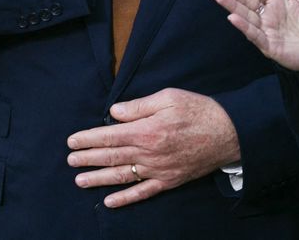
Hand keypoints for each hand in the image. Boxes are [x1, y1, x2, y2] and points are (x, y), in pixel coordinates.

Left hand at [67, 88, 239, 207]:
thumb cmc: (200, 110)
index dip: (88, 139)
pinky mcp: (169, 181)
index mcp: (146, 130)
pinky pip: (142, 192)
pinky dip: (124, 199)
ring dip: (98, 179)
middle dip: (87, 158)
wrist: (229, 133)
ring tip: (79, 180)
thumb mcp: (169, 97)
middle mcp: (148, 154)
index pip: (109, 136)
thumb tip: (114, 113)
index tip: (72, 140)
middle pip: (111, 157)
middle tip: (70, 160)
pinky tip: (109, 201)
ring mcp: (158, 170)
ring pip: (121, 177)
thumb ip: (139, 106)